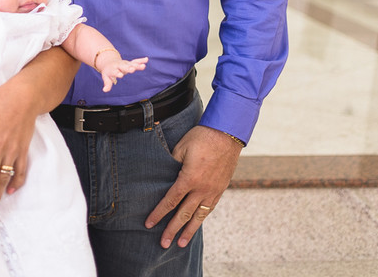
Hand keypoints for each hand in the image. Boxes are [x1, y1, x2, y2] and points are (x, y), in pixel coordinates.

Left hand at [98, 56, 147, 91]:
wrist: (109, 62)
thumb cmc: (108, 71)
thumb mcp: (106, 77)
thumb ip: (107, 84)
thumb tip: (105, 90)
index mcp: (113, 69)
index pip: (115, 72)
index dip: (117, 73)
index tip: (120, 75)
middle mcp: (120, 65)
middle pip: (124, 67)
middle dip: (128, 68)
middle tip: (132, 69)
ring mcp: (125, 64)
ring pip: (132, 64)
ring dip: (137, 65)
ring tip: (143, 66)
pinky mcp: (130, 63)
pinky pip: (136, 61)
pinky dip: (141, 60)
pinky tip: (146, 59)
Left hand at [144, 125, 241, 248]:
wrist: (227, 134)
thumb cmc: (202, 137)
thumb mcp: (181, 147)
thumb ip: (172, 164)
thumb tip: (164, 175)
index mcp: (189, 179)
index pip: (170, 201)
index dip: (158, 213)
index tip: (149, 224)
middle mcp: (202, 189)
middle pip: (184, 214)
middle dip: (172, 229)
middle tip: (163, 244)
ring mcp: (213, 190)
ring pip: (199, 216)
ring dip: (189, 231)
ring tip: (181, 243)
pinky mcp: (221, 188)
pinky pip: (209, 208)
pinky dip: (202, 218)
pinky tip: (196, 224)